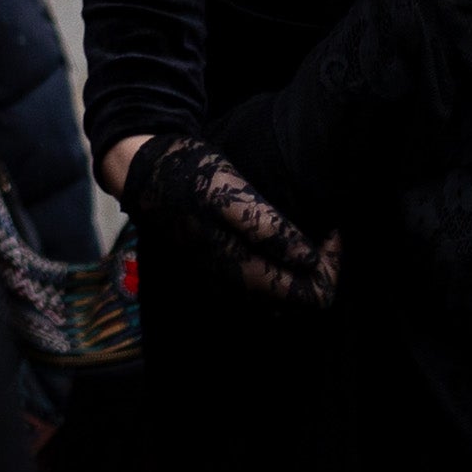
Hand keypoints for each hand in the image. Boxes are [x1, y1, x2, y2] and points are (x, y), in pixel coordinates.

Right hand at [116, 131, 339, 307]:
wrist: (142, 170)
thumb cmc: (188, 174)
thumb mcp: (229, 192)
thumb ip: (268, 229)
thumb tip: (308, 260)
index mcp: (240, 267)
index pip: (308, 294)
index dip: (329, 264)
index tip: (329, 228)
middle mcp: (234, 285)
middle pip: (299, 302)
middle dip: (320, 270)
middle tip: (323, 230)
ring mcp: (224, 281)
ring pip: (282, 299)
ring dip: (301, 272)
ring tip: (305, 234)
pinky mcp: (216, 272)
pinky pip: (263, 289)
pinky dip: (282, 271)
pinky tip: (281, 242)